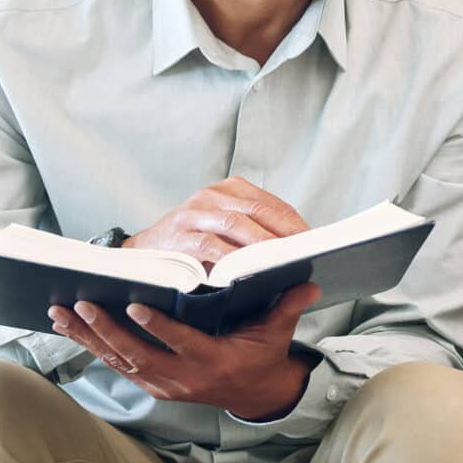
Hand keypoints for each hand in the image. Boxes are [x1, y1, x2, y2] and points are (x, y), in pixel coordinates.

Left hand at [50, 282, 322, 418]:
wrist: (255, 395)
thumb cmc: (262, 355)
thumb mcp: (277, 334)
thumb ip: (287, 308)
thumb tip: (310, 283)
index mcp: (213, 362)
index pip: (182, 343)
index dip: (157, 327)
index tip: (135, 304)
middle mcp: (183, 378)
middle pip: (137, 354)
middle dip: (106, 329)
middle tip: (81, 304)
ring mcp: (164, 384)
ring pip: (119, 361)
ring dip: (88, 337)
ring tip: (60, 312)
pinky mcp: (151, 385)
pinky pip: (115, 365)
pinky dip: (90, 346)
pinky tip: (68, 327)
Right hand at [125, 176, 309, 267]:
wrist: (144, 254)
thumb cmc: (194, 248)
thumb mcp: (226, 233)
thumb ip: (256, 237)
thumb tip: (299, 258)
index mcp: (231, 191)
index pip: (273, 205)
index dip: (296, 225)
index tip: (317, 245)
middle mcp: (213, 196)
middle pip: (260, 211)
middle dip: (287, 233)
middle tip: (308, 255)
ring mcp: (195, 212)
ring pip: (238, 224)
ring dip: (264, 244)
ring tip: (285, 261)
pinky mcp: (181, 234)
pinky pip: (212, 245)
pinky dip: (232, 258)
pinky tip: (248, 271)